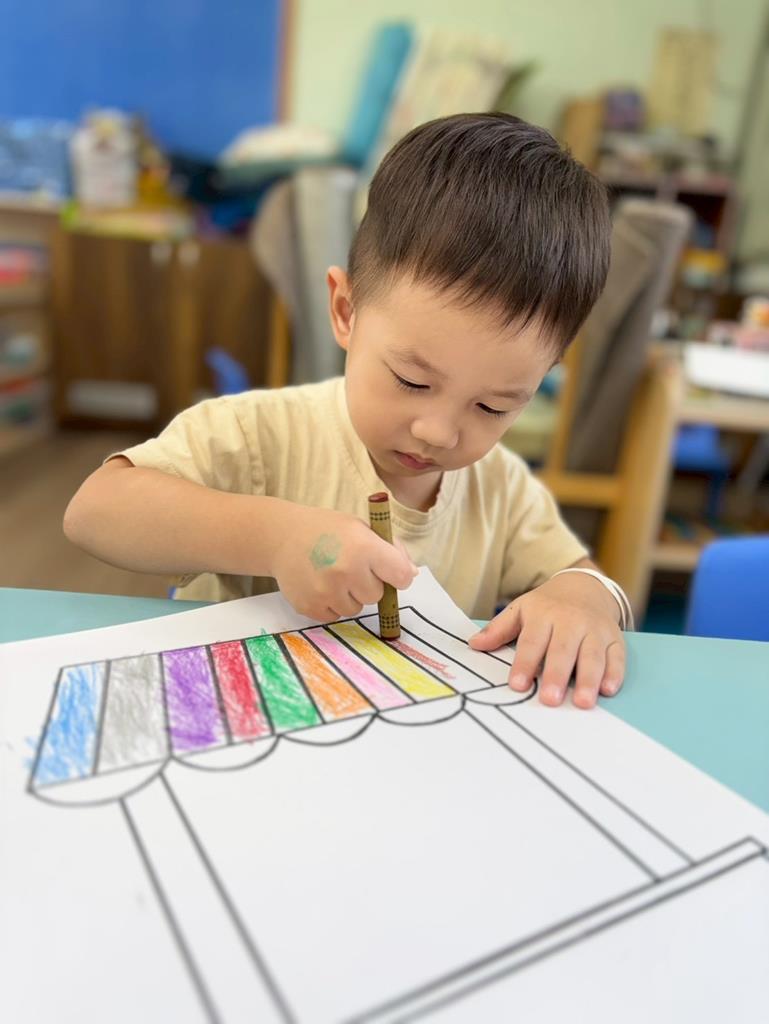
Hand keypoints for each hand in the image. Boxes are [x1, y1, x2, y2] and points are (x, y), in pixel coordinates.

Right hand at [269, 504, 416, 620]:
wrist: (282, 537)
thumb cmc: (327, 530)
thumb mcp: (361, 528)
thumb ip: (391, 549)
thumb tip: (412, 575)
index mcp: (364, 547)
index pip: (401, 575)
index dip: (398, 574)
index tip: (389, 571)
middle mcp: (346, 571)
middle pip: (377, 595)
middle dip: (368, 583)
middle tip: (350, 566)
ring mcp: (326, 592)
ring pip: (356, 608)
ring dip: (349, 596)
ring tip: (332, 574)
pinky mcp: (311, 607)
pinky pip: (335, 616)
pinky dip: (331, 604)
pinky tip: (319, 583)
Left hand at [469, 571, 624, 708]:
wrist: (585, 586)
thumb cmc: (548, 605)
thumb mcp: (521, 609)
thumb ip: (499, 629)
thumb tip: (473, 644)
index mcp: (544, 615)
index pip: (532, 641)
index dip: (525, 664)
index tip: (518, 685)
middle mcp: (571, 622)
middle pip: (563, 650)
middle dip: (556, 675)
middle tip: (550, 700)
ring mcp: (595, 630)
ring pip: (592, 655)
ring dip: (589, 679)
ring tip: (582, 702)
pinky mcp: (614, 638)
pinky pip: (617, 656)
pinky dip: (615, 673)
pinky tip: (609, 689)